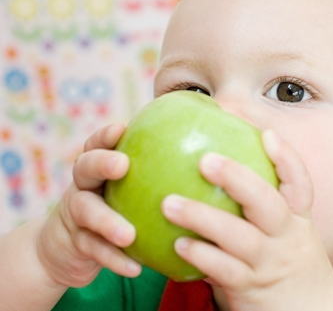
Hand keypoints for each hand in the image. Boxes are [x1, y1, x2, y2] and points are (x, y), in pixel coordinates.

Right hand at [36, 124, 141, 287]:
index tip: (122, 128)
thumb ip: (153, 170)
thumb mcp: (127, 188)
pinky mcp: (75, 244)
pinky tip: (135, 268)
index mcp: (98, 168)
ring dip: (107, 221)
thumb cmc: (114, 208)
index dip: (106, 135)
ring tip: (128, 234)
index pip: (97, 144)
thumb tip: (201, 148)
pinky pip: (93, 250)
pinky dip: (113, 259)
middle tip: (122, 164)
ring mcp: (75, 215)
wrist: (68, 249)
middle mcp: (84, 185)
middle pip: (84, 167)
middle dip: (101, 163)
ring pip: (86, 211)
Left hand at [162, 130, 332, 309]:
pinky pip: (224, 270)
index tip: (267, 135)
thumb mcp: (282, 236)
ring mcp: (270, 264)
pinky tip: (177, 245)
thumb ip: (257, 210)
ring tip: (169, 203)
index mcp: (297, 221)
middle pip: (268, 204)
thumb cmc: (282, 265)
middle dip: (238, 179)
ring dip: (204, 218)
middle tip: (204, 160)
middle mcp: (288, 239)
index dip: (286, 158)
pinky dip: (201, 255)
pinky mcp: (251, 288)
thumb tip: (215, 174)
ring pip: (240, 237)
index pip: (300, 185)